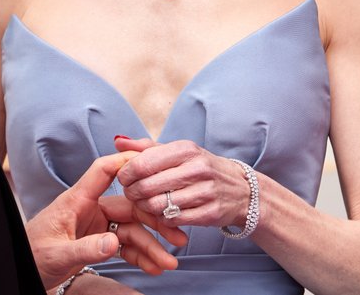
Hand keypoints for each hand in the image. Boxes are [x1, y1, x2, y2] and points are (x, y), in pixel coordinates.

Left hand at [26, 151, 183, 287]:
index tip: (152, 162)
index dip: (126, 162)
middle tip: (179, 236)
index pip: (103, 172)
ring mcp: (96, 225)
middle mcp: (90, 209)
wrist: (22, 270)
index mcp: (76, 200)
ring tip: (170, 262)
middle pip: (129, 206)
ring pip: (132, 230)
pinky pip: (125, 246)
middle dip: (155, 222)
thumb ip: (85, 248)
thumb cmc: (32, 254)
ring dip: (152, 246)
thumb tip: (113, 243)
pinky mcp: (98, 242)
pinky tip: (154, 267)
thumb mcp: (57, 254)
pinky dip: (140, 256)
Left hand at [114, 138, 251, 230]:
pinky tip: (162, 213)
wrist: (242, 190)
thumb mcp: (177, 152)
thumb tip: (117, 140)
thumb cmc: (200, 168)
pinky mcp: (210, 213)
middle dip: (133, 192)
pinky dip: (163, 219)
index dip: (126, 173)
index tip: (123, 178)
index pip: (143, 162)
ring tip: (144, 204)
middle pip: (148, 186)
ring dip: (145, 207)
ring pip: (159, 205)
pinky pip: (173, 220)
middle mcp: (197, 168)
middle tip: (131, 194)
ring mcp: (206, 191)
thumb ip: (145, 147)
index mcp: (186, 149)